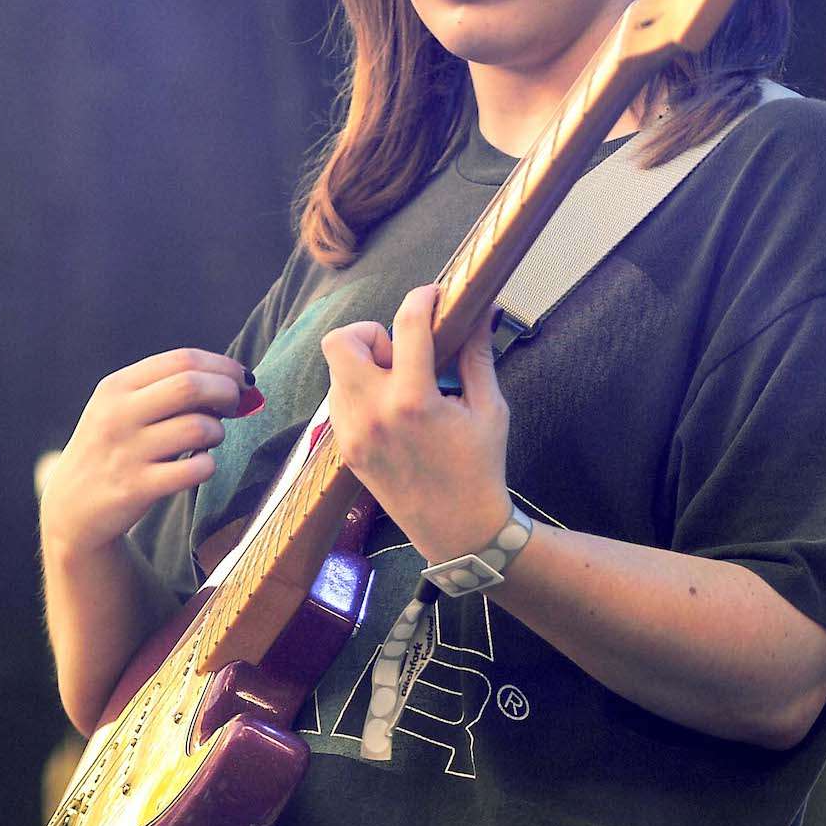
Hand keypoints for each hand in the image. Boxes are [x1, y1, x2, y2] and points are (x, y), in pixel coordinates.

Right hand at [39, 348, 259, 557]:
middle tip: (236, 406)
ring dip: (218, 432)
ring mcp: (126, 452)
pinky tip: (198, 466)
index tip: (241, 379)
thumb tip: (234, 381)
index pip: (182, 359)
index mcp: (116, 387)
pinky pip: (195, 469)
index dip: (222, 366)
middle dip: (227, 392)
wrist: (72, 508)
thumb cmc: (114, 450)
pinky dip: (208, 465)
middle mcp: (117, 415)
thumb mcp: (121, 409)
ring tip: (210, 440)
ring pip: (198, 428)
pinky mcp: (136, 488)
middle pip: (191, 386)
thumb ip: (167, 390)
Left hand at [320, 284, 510, 562]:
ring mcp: (353, 433)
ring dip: (364, 365)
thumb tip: (481, 310)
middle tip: (400, 353)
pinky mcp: (346, 449)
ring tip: (400, 385)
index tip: (434, 297)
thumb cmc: (481, 468)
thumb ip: (477, 354)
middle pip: (340, 341)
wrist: (458, 529)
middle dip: (370, 334)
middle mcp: (374, 413)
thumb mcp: (489, 408)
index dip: (422, 298)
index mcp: (414, 400)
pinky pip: (339, 401)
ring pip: (336, 371)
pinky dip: (359, 392)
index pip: (406, 323)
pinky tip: (390, 409)